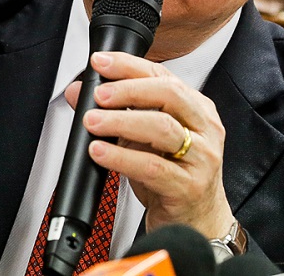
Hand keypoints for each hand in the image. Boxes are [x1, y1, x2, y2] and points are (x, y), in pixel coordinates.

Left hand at [64, 51, 233, 239]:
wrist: (197, 221)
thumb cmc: (174, 176)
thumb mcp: (143, 139)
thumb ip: (115, 112)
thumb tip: (79, 92)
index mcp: (196, 108)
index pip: (163, 76)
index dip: (129, 66)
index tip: (101, 63)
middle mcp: (204, 128)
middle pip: (168, 95)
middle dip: (128, 90)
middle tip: (98, 95)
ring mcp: (200, 157)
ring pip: (161, 128)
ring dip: (121, 122)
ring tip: (92, 122)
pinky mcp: (188, 186)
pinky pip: (152, 167)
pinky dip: (122, 157)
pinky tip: (101, 152)